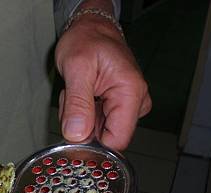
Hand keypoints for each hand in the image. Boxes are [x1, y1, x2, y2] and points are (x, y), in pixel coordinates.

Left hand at [55, 2, 150, 150]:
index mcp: (131, 93)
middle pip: (104, 137)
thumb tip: (77, 135)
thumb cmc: (86, 41)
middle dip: (82, 123)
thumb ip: (77, 104)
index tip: (74, 128)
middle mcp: (135, 103)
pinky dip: (82, 113)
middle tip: (74, 96)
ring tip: (78, 91)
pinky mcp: (119, 107)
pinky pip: (95, 123)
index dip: (93, 144)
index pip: (116, 141)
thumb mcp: (76, 68)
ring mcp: (128, 106)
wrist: (90, 29)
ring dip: (80, 117)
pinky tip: (83, 94)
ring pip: (97, 132)